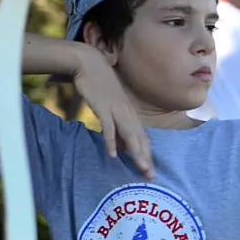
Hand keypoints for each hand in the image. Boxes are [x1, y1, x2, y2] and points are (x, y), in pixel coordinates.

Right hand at [72, 48, 153, 178]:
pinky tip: (113, 155)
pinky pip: (109, 128)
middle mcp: (127, 114)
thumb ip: (116, 125)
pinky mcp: (103, 107)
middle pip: (140, 141)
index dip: (147, 155)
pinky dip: (111, 142)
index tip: (150, 171)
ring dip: (136, 154)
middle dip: (146, 160)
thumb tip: (118, 146)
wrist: (89, 63)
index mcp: (130, 114)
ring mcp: (116, 110)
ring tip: (141, 169)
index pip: (142, 138)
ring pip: (130, 136)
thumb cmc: (100, 84)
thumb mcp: (111, 107)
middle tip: (150, 177)